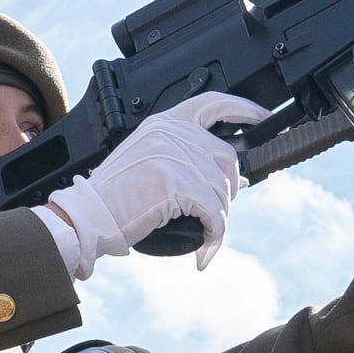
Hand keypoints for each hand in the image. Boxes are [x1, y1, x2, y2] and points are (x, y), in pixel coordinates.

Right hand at [46, 93, 273, 272]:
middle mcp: (172, 133)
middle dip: (230, 189)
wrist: (89, 215)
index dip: (243, 109)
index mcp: (165, 122)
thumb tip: (243, 180)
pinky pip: (214, 212)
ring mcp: (174, 155)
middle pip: (227, 157)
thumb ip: (191, 162)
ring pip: (222, 189)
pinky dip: (215, 235)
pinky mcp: (176, 183)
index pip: (213, 103)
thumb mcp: (153, 164)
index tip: (264, 117)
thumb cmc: (117, 196)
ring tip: (205, 234)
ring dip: (219, 218)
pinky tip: (205, 249)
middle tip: (215, 212)